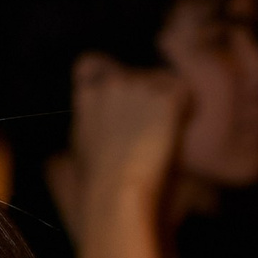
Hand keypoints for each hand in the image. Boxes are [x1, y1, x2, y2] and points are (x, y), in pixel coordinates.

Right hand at [69, 55, 188, 257]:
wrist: (116, 194)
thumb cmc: (95, 185)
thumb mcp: (74, 152)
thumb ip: (80, 128)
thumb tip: (72, 137)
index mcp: (85, 96)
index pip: (91, 64)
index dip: (111, 82)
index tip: (120, 105)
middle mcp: (110, 83)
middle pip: (136, 74)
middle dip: (144, 96)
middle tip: (146, 130)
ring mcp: (138, 87)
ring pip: (161, 81)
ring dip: (165, 103)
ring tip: (160, 136)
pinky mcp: (163, 98)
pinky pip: (182, 93)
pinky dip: (185, 110)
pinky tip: (175, 132)